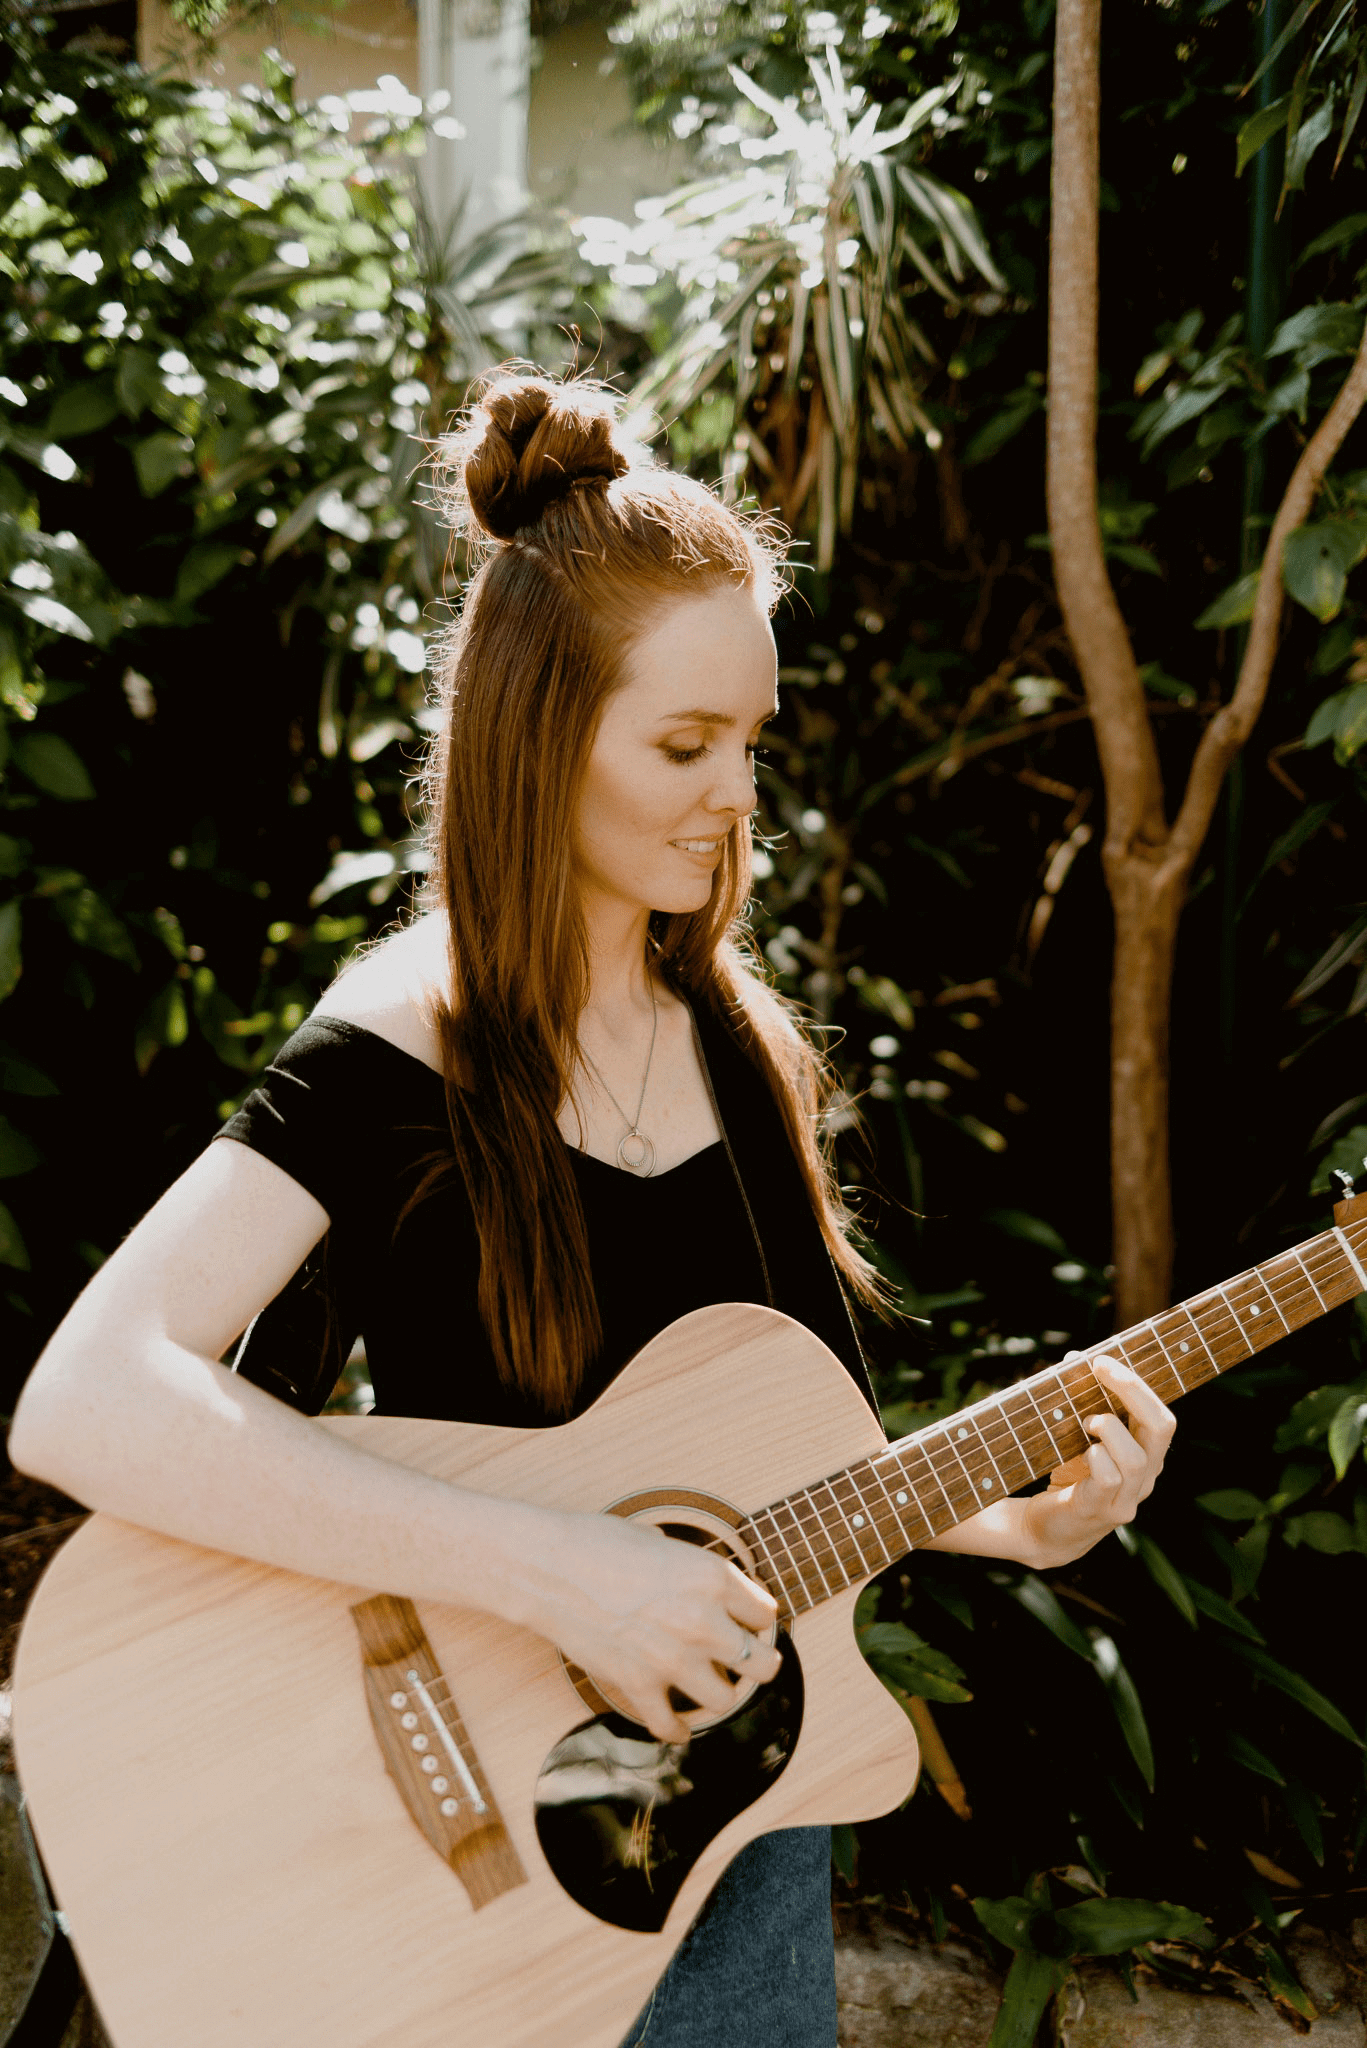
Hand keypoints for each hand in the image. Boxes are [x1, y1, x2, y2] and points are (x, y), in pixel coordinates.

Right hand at [529, 1508, 780, 1744]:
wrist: (547, 1569)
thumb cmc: (597, 1544)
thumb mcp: (660, 1542)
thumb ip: (690, 1570)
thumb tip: (701, 1586)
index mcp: (713, 1578)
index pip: (765, 1613)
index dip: (757, 1619)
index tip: (750, 1624)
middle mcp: (703, 1621)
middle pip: (762, 1664)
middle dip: (758, 1664)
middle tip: (749, 1662)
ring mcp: (672, 1659)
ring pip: (726, 1700)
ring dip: (719, 1694)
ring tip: (711, 1686)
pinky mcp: (639, 1685)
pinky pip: (671, 1725)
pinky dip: (676, 1730)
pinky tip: (679, 1726)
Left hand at [1022, 1355, 1175, 1566]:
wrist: (1047, 1531)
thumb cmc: (1069, 1476)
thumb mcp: (1083, 1438)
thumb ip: (1085, 1401)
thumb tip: (1074, 1358)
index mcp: (1148, 1456)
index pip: (1162, 1417)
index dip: (1137, 1384)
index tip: (1103, 1360)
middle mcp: (1146, 1478)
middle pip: (1161, 1427)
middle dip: (1131, 1390)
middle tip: (1099, 1369)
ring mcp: (1127, 1499)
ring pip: (1135, 1458)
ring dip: (1108, 1428)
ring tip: (1087, 1423)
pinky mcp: (1101, 1511)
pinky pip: (1108, 1479)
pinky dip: (1095, 1457)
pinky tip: (1082, 1453)